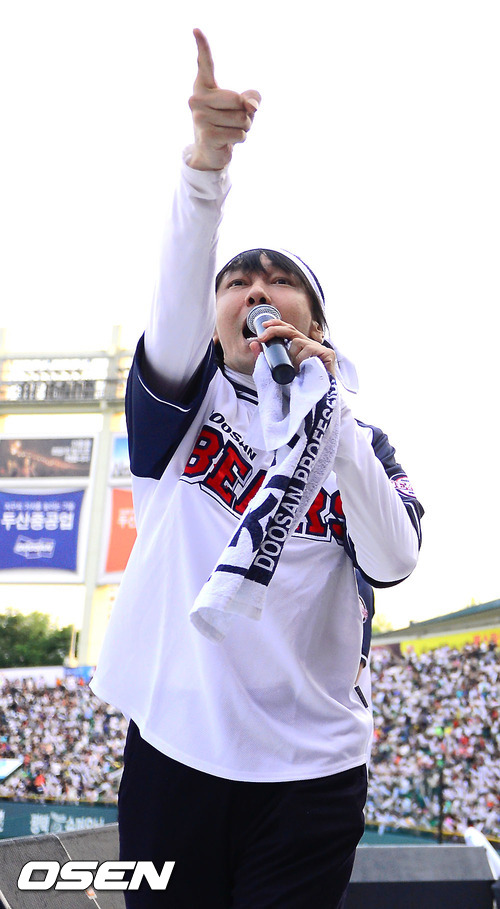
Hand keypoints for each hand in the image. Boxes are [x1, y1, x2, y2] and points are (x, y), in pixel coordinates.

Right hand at [188, 29, 260, 170]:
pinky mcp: (207, 134)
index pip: (205, 64)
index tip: (196, 29)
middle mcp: (197, 99)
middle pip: (238, 100)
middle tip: (232, 120)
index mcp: (204, 87)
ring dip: (244, 128)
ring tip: (229, 130)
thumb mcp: (244, 106)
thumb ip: (252, 99)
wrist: (211, 151)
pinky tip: (227, 140)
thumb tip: (250, 106)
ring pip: (242, 119)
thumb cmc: (227, 122)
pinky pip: (239, 133)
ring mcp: (200, 117)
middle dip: (245, 113)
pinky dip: (240, 139)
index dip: (203, 47)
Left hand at [249, 320, 335, 376]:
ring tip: (293, 371)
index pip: (288, 330)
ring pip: (298, 343)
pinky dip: (301, 360)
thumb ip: (266, 358)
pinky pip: (309, 351)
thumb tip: (253, 343)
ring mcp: (319, 349)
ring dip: (291, 357)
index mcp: (299, 346)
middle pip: (291, 331)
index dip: (276, 324)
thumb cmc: (298, 384)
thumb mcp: (279, 370)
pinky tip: (301, 370)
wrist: (318, 400)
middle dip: (275, 330)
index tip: (263, 324)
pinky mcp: (328, 354)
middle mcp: (309, 344)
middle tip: (262, 338)